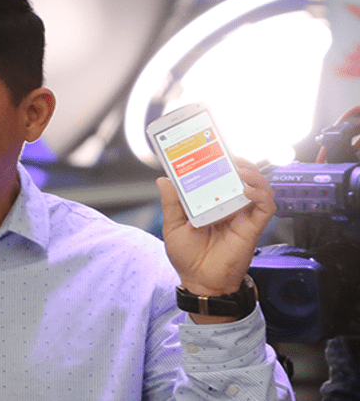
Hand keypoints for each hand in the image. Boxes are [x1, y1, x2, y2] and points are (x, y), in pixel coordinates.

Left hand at [157, 159, 275, 318]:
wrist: (201, 282)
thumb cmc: (188, 257)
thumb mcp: (173, 226)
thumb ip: (172, 203)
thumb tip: (164, 179)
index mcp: (210, 203)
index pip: (218, 176)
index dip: (218, 161)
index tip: (211, 147)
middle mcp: (229, 205)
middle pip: (240, 176)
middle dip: (236, 161)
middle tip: (226, 153)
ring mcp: (242, 214)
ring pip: (258, 185)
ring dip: (252, 173)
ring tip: (239, 168)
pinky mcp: (253, 226)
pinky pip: (266, 206)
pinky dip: (261, 194)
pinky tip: (247, 189)